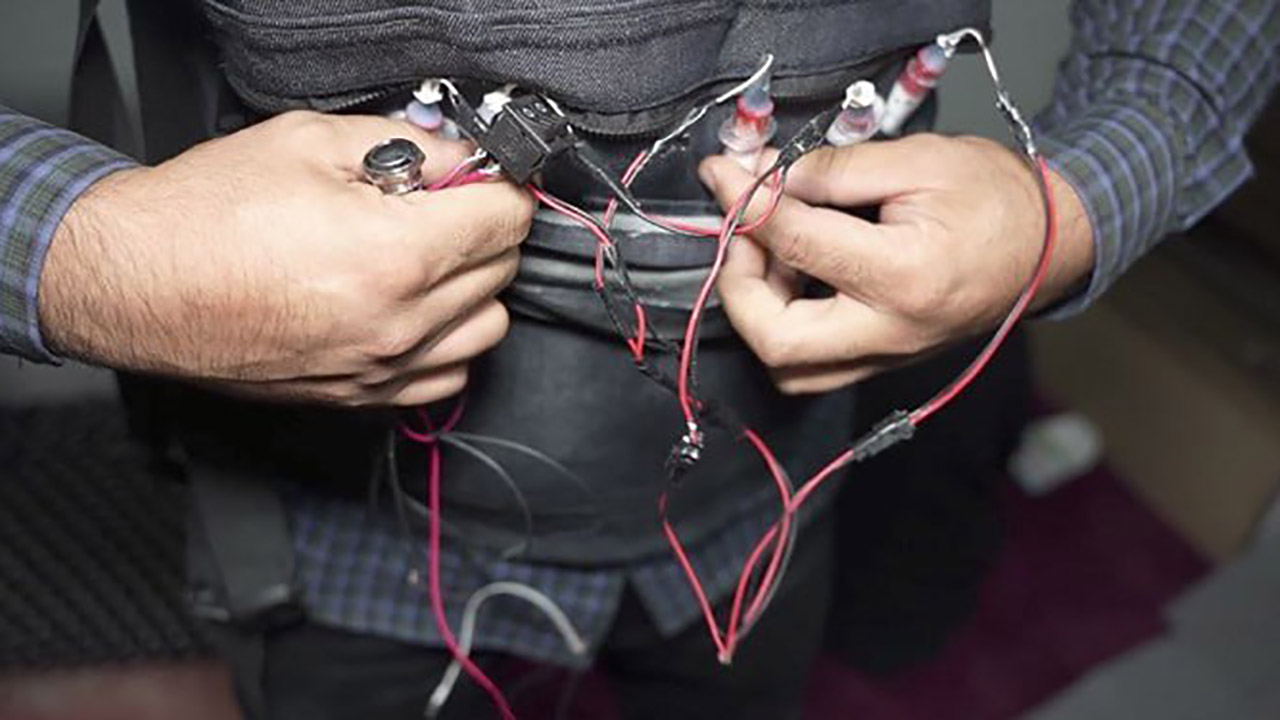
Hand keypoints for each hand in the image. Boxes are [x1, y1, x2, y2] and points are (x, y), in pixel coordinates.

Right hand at [39, 111, 532, 405]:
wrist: (133, 283)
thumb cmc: (203, 216)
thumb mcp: (309, 144)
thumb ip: (405, 145)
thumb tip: (458, 157)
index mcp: (394, 255)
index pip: (505, 219)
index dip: (498, 185)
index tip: (480, 176)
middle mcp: (398, 322)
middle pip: (501, 270)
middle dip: (482, 228)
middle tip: (441, 204)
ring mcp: (380, 367)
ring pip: (487, 327)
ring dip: (473, 287)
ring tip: (428, 258)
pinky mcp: (359, 396)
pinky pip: (447, 374)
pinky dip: (447, 341)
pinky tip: (412, 309)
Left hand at [699, 134, 1093, 394]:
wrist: (1053, 244)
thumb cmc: (997, 196)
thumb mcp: (918, 159)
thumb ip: (835, 170)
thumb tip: (766, 178)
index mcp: (904, 275)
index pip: (795, 243)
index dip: (746, 203)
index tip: (722, 174)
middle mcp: (892, 332)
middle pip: (777, 342)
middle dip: (739, 286)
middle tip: (741, 232)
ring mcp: (890, 357)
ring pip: (791, 369)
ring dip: (760, 312)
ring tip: (772, 252)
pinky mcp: (887, 362)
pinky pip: (816, 364)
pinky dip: (787, 322)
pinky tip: (796, 273)